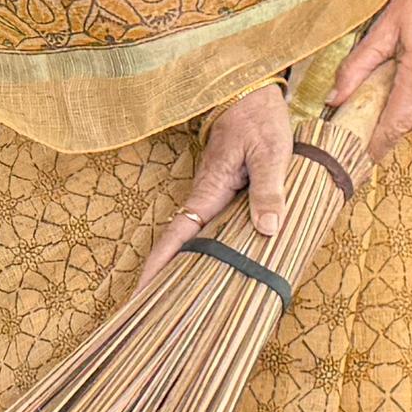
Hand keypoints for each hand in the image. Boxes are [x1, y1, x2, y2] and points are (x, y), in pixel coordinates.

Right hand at [137, 84, 293, 294]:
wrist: (252, 92)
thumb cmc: (258, 119)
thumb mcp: (270, 152)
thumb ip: (269, 189)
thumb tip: (269, 229)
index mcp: (209, 191)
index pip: (176, 237)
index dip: (158, 267)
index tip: (141, 296)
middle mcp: (205, 199)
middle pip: (181, 248)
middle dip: (166, 282)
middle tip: (156, 318)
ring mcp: (214, 199)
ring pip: (197, 241)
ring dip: (188, 270)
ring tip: (183, 308)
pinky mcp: (226, 197)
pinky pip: (214, 231)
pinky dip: (210, 254)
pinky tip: (217, 272)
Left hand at [333, 0, 411, 145]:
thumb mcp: (386, 26)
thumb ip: (358, 66)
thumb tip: (333, 98)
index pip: (394, 124)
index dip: (377, 143)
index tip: (360, 156)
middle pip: (409, 116)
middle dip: (391, 109)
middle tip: (376, 86)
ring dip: (411, 94)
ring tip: (405, 61)